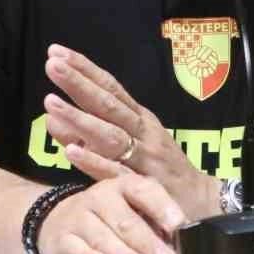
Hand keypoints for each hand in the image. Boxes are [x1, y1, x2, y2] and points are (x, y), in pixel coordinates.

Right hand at [35, 169, 184, 253]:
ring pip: (103, 237)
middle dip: (148, 242)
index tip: (179, 225)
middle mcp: (101, 197)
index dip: (164, 208)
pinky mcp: (63, 238)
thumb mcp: (132, 210)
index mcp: (124, 185)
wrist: (61, 219)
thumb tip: (181, 245)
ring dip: (123, 253)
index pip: (146, 192)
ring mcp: (79, 216)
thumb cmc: (109, 217)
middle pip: (127, 221)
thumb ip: (156, 225)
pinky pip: (78, 249)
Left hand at [43, 44, 219, 221]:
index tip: (57, 51)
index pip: (110, 88)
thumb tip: (50, 116)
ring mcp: (145, 159)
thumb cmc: (161, 171)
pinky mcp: (145, 187)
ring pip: (110, 135)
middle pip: (109, 105)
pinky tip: (71, 151)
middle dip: (80, 84)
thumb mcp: (130, 145)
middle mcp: (143, 133)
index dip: (84, 69)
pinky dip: (94, 162)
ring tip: (51, 103)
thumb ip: (89, 133)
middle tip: (53, 64)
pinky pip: (116, 173)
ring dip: (81, 118)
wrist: (203, 202)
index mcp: (140, 119)